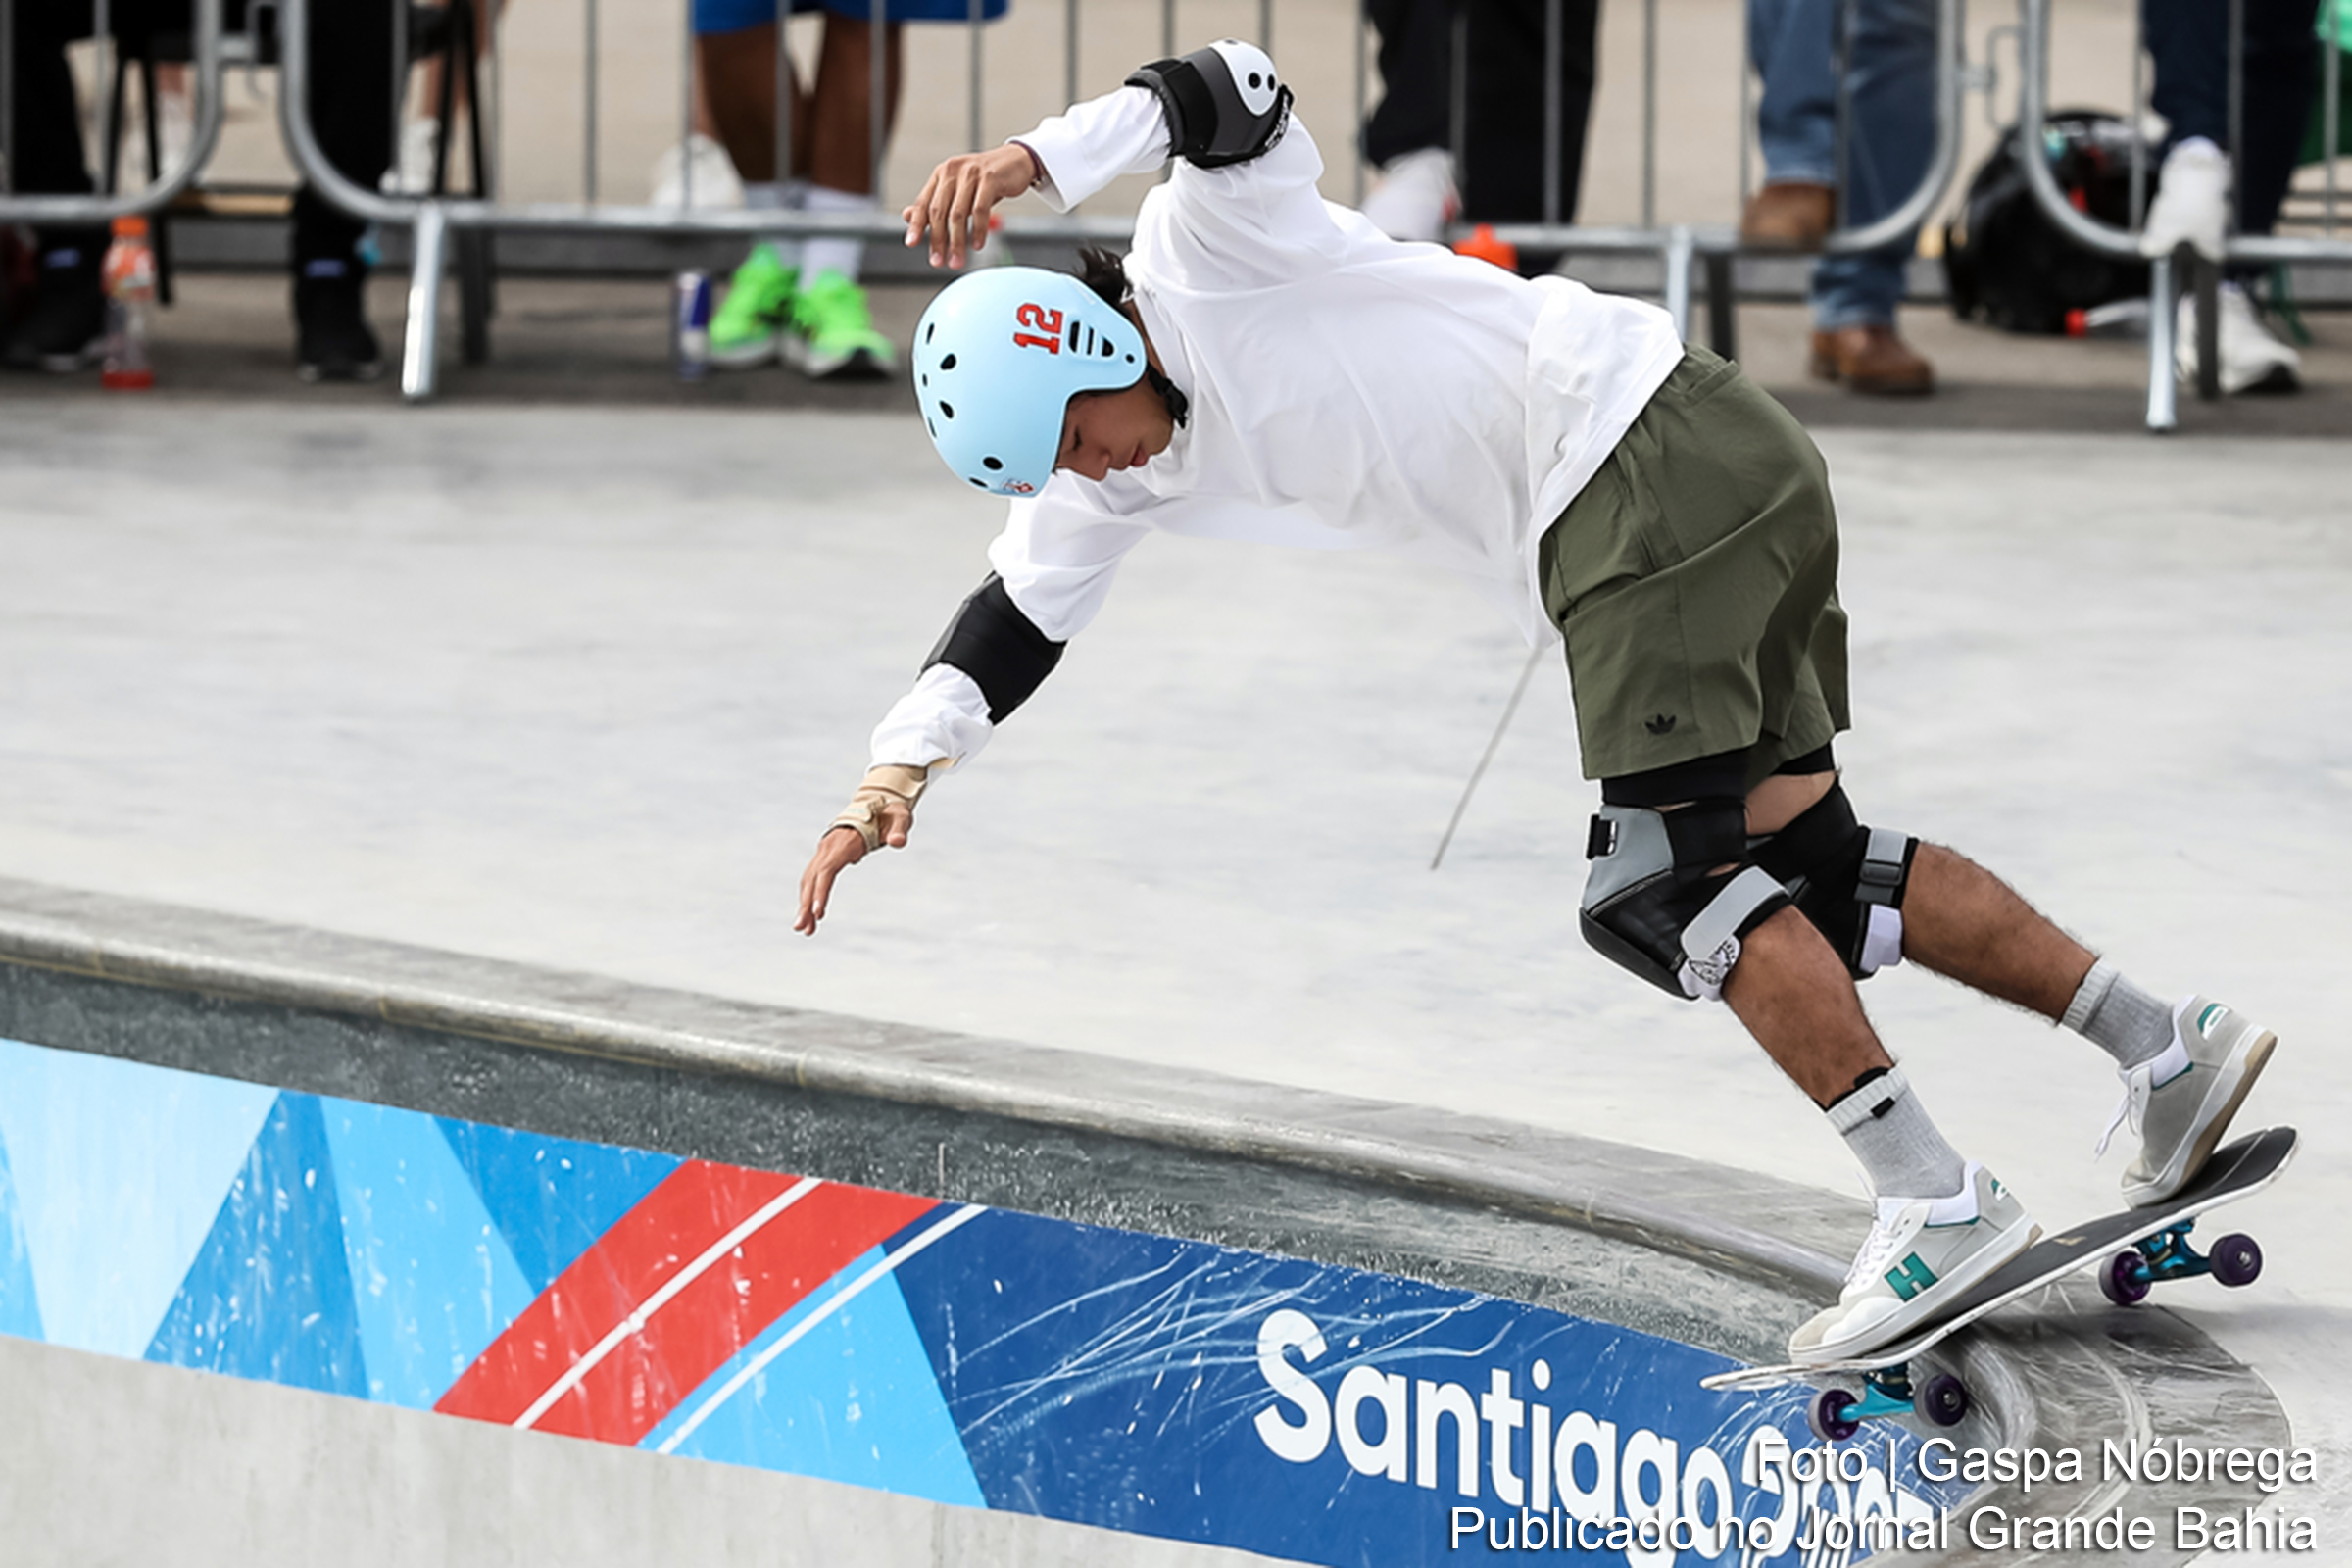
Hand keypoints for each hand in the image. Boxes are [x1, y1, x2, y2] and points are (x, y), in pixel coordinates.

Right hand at [793, 795, 915, 934]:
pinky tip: (812, 915)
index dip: (821, 891)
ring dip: (805, 905)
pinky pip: (815, 879)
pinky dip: (811, 897)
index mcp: (844, 842)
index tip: (818, 912)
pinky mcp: (827, 857)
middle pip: (812, 879)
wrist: (878, 802)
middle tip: (803, 929)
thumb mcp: (900, 818)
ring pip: (809, 881)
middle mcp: (829, 848)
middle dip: (806, 905)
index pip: (827, 870)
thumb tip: (897, 841)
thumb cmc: (890, 813)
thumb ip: (899, 830)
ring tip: (805, 930)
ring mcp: (825, 852)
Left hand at [903, 144, 1036, 269]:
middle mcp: (953, 171)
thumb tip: (907, 216)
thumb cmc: (985, 179)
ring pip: (958, 214)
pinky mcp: (990, 179)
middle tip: (938, 262)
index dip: (916, 224)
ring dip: (957, 241)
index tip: (911, 243)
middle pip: (939, 211)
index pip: (923, 202)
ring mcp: (971, 174)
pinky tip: (977, 245)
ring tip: (957, 260)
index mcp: (941, 174)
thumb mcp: (957, 190)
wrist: (1015, 161)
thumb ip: (935, 203)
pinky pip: (981, 210)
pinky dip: (978, 230)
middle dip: (937, 240)